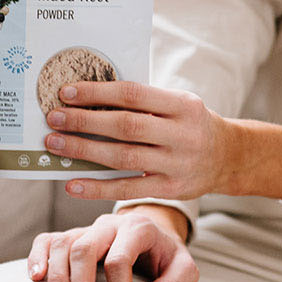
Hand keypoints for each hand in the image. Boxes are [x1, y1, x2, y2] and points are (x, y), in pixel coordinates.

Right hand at [27, 207, 197, 281]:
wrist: (154, 235)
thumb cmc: (166, 257)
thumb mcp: (185, 269)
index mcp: (138, 228)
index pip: (120, 261)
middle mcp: (109, 224)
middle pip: (85, 250)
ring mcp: (87, 228)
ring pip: (63, 245)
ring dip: (58, 280)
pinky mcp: (72, 236)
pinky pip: (47, 240)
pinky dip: (37, 257)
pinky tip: (36, 278)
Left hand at [44, 80, 281, 203]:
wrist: (229, 157)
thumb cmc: (191, 124)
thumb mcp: (178, 103)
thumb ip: (144, 102)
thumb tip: (89, 98)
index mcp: (183, 104)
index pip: (133, 94)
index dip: (98, 93)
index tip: (67, 92)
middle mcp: (183, 134)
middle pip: (125, 126)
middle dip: (84, 122)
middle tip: (53, 117)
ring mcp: (177, 165)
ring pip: (123, 158)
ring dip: (84, 150)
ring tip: (55, 144)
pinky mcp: (170, 190)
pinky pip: (127, 190)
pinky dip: (96, 187)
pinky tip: (71, 183)